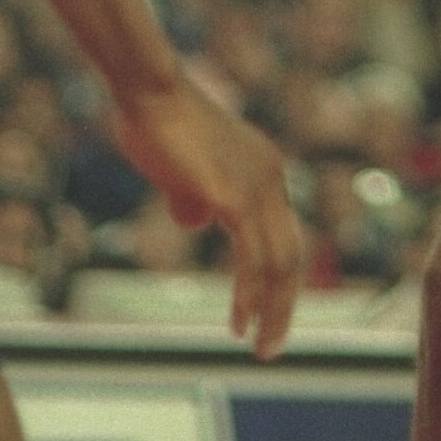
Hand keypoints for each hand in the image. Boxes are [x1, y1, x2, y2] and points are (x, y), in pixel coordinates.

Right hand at [112, 71, 302, 359]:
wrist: (150, 93)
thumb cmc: (157, 124)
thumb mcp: (181, 169)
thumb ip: (194, 196)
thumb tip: (198, 223)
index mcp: (264, 169)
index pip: (281, 235)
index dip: (274, 279)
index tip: (258, 314)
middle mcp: (271, 177)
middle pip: (291, 255)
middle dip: (283, 305)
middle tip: (270, 346)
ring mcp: (258, 185)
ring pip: (279, 263)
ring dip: (272, 310)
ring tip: (260, 347)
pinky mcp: (235, 197)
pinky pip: (254, 258)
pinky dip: (252, 295)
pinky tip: (243, 321)